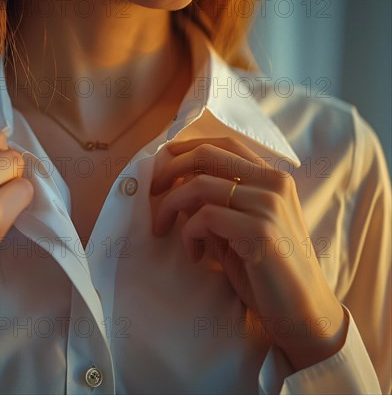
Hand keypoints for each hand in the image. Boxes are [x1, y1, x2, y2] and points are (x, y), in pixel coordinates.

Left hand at [150, 137, 345, 370]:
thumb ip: (215, 204)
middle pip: (207, 155)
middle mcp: (274, 184)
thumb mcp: (237, 229)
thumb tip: (175, 184)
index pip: (224, 144)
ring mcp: (269, 205)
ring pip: (199, 185)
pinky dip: (189, 234)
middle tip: (152, 192)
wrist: (302, 311)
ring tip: (163, 229)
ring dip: (171, 206)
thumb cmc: (266, 271)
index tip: (161, 164)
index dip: (186, 148)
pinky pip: (205, 217)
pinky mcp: (259, 230)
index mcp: (273, 179)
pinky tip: (194, 254)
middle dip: (169, 170)